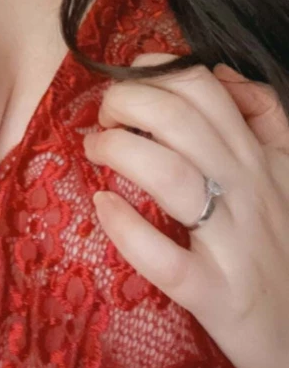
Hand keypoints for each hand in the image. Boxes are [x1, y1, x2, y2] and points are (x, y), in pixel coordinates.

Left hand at [83, 53, 288, 367]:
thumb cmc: (283, 244)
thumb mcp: (286, 170)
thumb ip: (264, 115)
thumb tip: (222, 73)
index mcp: (256, 157)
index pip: (204, 88)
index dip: (155, 72)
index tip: (130, 81)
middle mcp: (245, 190)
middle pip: (177, 119)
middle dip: (126, 101)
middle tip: (105, 117)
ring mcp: (231, 243)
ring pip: (171, 177)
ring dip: (120, 150)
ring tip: (96, 150)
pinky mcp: (216, 295)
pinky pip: (167, 260)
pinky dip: (128, 230)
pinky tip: (104, 206)